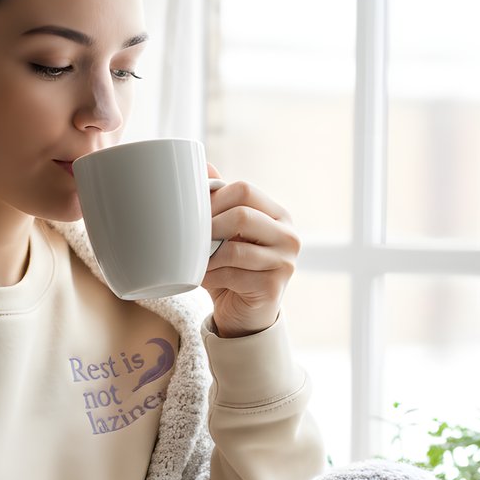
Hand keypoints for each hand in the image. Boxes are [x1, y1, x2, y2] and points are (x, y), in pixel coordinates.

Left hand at [203, 163, 301, 337]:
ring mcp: (285, 262)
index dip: (213, 199)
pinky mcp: (275, 286)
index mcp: (277, 214)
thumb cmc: (232, 268)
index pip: (245, 189)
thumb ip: (219, 201)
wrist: (243, 314)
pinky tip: (204, 277)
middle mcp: (288, 234)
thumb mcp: (225, 232)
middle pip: (243, 214)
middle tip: (190, 237)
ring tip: (195, 260)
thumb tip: (203, 164)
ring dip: (207, 255)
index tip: (193, 212)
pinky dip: (212, 275)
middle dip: (210, 225)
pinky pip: (233, 274)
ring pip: (235, 247)